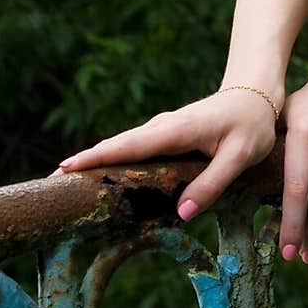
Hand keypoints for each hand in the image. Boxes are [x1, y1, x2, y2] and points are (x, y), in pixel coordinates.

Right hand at [51, 90, 279, 219]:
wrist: (256, 93)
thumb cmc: (251, 124)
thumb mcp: (240, 156)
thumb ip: (212, 183)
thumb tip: (181, 214)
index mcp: (176, 130)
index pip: (130, 146)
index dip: (98, 156)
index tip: (66, 167)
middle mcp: (163, 126)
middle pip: (117, 145)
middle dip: (84, 161)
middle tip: (51, 179)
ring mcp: (162, 129)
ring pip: (123, 146)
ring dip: (96, 159)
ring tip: (67, 180)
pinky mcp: (165, 134)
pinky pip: (134, 148)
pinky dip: (113, 157)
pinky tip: (101, 174)